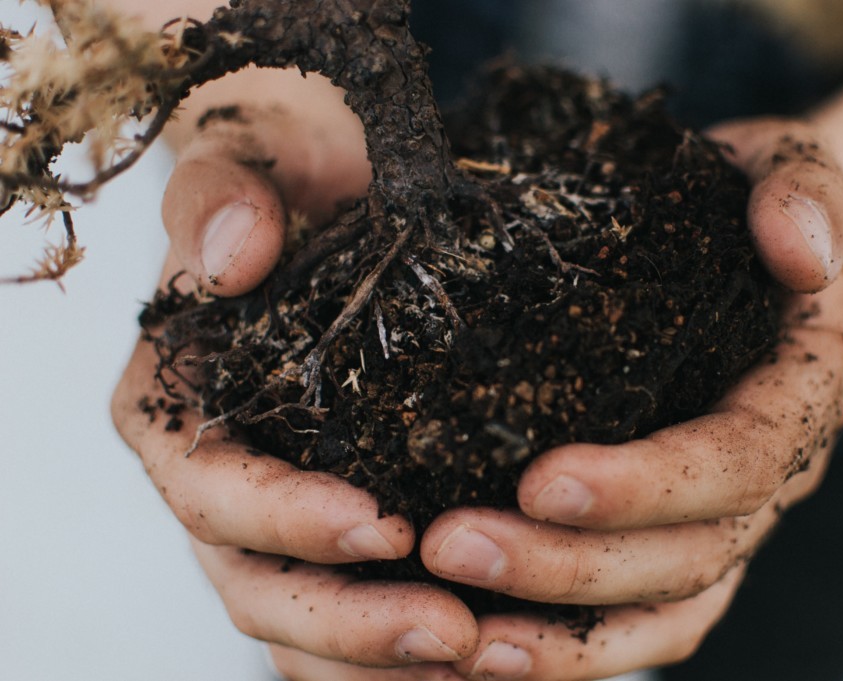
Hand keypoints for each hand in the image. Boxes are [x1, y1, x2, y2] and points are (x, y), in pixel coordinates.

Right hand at [111, 68, 479, 673]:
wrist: (322, 187)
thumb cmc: (278, 179)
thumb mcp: (244, 162)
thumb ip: (221, 199)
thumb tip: (234, 256)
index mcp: (177, 412)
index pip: (213, 492)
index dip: (286, 520)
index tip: (381, 523)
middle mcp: (220, 482)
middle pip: (262, 586)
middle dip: (351, 621)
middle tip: (450, 631)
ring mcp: (281, 515)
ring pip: (309, 626)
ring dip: (384, 659)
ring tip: (478, 657)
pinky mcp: (344, 523)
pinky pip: (362, 607)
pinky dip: (404, 650)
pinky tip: (486, 650)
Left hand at [413, 119, 842, 680]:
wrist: (763, 242)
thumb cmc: (755, 201)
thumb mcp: (789, 167)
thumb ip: (803, 194)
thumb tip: (797, 250)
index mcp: (801, 391)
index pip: (737, 459)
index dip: (646, 484)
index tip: (539, 479)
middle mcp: (774, 474)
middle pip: (690, 554)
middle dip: (571, 565)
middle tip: (452, 546)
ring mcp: (730, 515)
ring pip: (666, 610)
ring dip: (563, 634)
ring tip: (458, 639)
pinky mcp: (681, 533)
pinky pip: (641, 617)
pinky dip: (572, 647)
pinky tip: (488, 647)